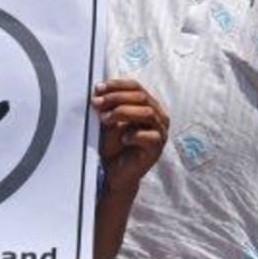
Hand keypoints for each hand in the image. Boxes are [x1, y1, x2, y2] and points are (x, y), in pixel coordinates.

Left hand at [93, 79, 167, 193]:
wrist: (114, 173)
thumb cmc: (112, 145)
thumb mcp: (107, 121)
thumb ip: (107, 107)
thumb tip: (99, 92)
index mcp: (148, 105)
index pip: (136, 87)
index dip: (117, 85)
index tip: (98, 88)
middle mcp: (158, 116)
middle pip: (142, 97)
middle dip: (116, 97)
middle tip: (97, 103)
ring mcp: (160, 132)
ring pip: (148, 113)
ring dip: (123, 112)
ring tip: (105, 119)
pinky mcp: (158, 148)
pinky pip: (150, 136)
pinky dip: (134, 135)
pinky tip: (123, 139)